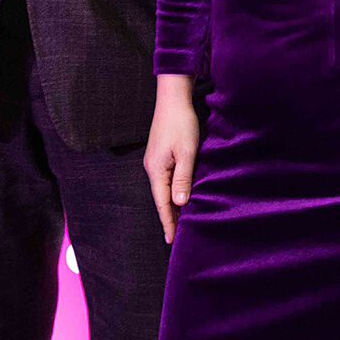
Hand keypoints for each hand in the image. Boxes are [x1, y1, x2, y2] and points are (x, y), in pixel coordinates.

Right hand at [144, 76, 200, 243]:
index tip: (171, 240)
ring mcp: (155, 161)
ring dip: (172, 206)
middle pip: (161, 199)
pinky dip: (173, 192)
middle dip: (169, 218)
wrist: (173, 98)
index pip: (162, 203)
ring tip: (180, 222)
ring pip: (164, 190)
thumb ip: (183, 178)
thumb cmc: (181, 124)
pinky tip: (180, 197)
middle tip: (177, 238)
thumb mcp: (187, 152)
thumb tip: (179, 203)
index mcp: (156, 170)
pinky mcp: (160, 155)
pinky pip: (166, 180)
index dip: (168, 222)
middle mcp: (152, 168)